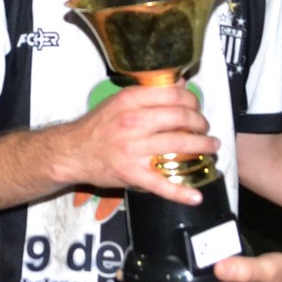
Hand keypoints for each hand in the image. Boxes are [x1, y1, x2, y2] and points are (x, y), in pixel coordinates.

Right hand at [56, 84, 219, 205]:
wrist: (71, 151)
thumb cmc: (97, 125)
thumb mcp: (119, 101)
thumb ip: (149, 93)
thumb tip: (181, 84)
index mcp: (129, 101)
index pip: (173, 95)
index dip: (192, 101)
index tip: (196, 107)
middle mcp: (132, 122)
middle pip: (181, 119)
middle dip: (201, 123)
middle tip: (205, 128)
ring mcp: (133, 149)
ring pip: (179, 147)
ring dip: (202, 147)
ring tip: (210, 147)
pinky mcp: (131, 174)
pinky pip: (161, 184)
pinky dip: (180, 193)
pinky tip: (196, 196)